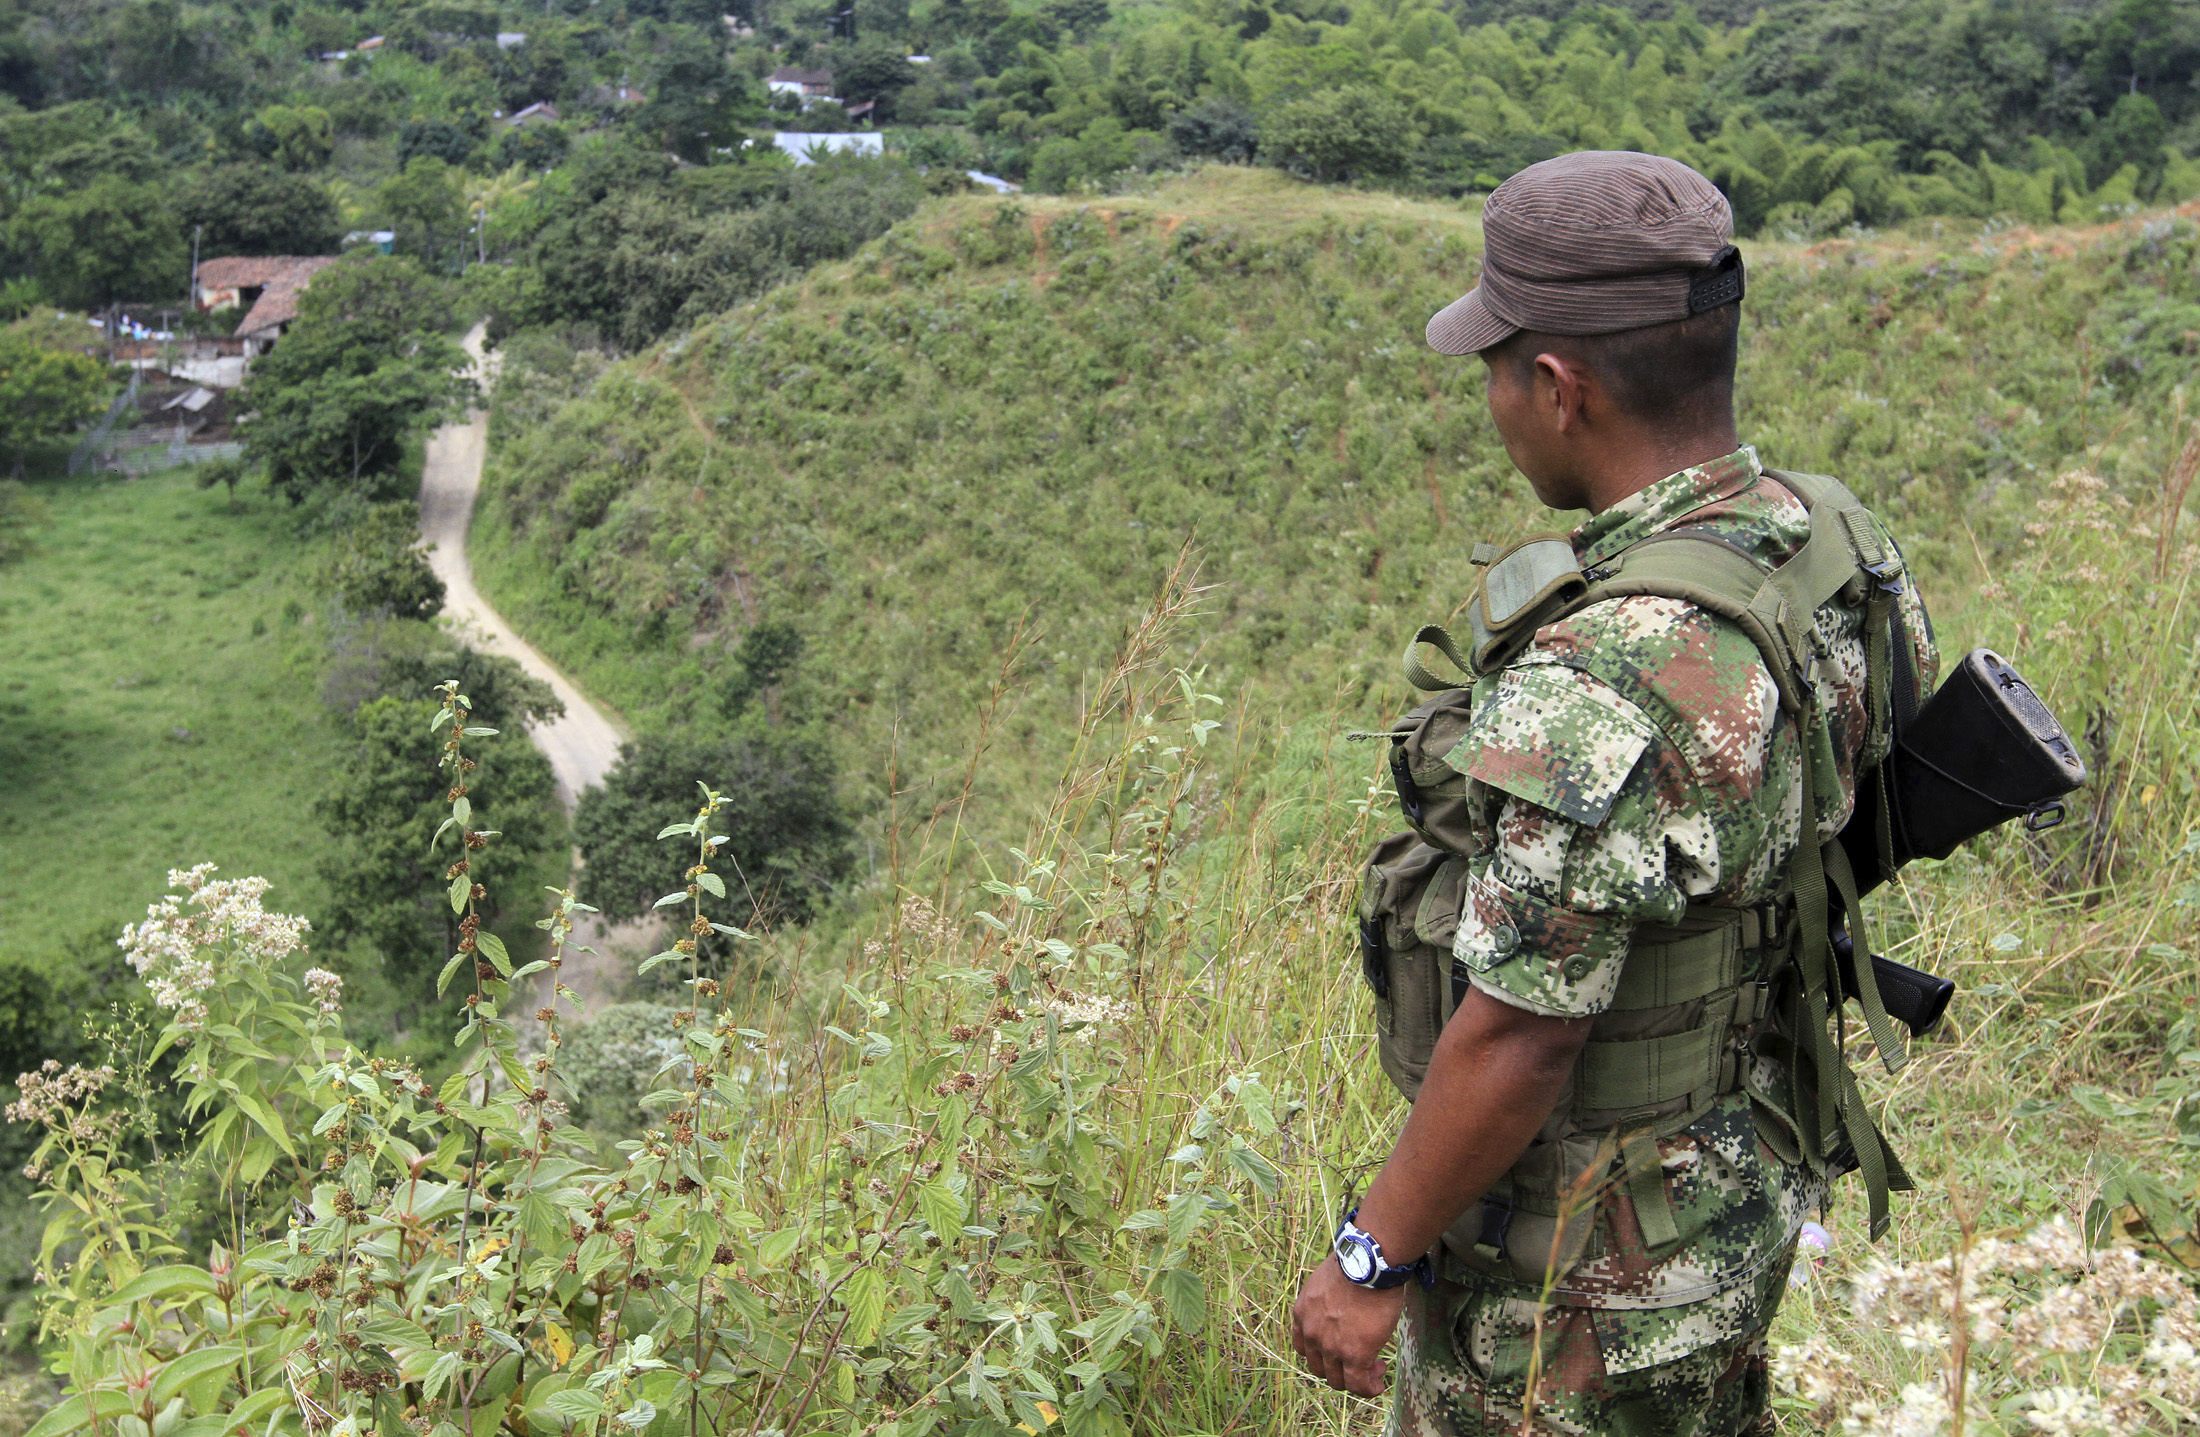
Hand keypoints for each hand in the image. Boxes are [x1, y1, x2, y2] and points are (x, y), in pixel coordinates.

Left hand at [1289, 1255, 1408, 1397]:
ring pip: (1338, 1380)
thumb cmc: (1354, 1265)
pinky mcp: (1354, 1354)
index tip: (1339, 1349)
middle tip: (1360, 1359)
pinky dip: (1368, 1388)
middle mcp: (1312, 1334)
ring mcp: (1331, 1347)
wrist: (1367, 1264)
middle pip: (1319, 1368)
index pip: (1304, 1347)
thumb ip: (1325, 1301)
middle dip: (1339, 1368)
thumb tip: (1340, 1305)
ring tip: (1375, 1367)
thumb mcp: (1325, 1283)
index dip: (1322, 1353)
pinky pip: (1359, 1384)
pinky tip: (1378, 1384)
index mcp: (1302, 1314)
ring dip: (1355, 1379)